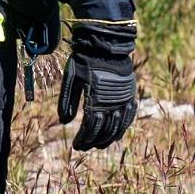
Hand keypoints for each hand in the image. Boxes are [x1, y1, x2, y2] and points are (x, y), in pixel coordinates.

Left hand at [57, 20, 137, 150]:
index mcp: (96, 98)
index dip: (84, 138)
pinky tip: (117, 135)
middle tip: (84, 147)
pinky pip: (129, 116)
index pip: (90, 126)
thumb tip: (64, 122)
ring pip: (118, 126)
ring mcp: (123, 98)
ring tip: (98, 146)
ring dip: (108, 138)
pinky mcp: (129, 94)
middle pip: (104, 129)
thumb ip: (67, 101)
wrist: (106, 45)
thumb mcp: (71, 78)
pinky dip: (123, 127)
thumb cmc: (84, 61)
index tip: (76, 146)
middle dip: (93, 141)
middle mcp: (112, 101)